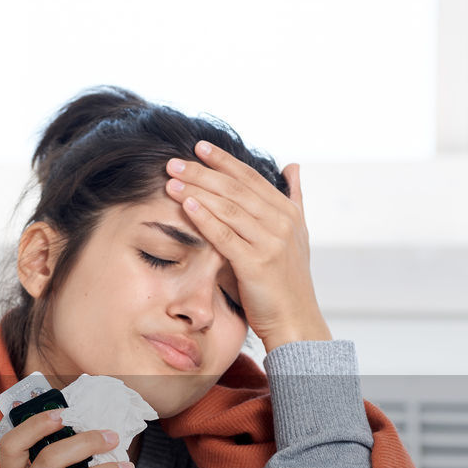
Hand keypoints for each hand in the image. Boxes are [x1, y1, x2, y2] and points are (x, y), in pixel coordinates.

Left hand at [164, 141, 330, 352]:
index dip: (224, 161)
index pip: (250, 178)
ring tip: (172, 180)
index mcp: (288, 212)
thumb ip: (292, 198)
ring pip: (228, 208)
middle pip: (235, 189)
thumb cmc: (286, 280)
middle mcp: (282, 222)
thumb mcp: (296, 234)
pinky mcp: (256, 263)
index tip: (199, 147)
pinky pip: (225, 236)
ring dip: (197, 191)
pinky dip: (205, 218)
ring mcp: (270, 242)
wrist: (295, 320)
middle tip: (174, 161)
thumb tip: (292, 165)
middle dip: (202, 173)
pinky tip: (186, 205)